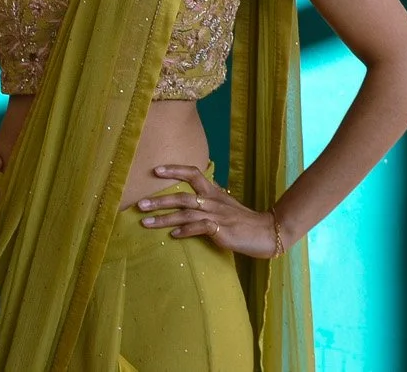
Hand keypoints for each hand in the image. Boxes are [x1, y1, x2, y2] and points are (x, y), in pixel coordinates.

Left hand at [133, 164, 288, 257]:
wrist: (268, 232)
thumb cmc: (243, 221)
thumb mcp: (225, 205)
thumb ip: (207, 201)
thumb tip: (189, 201)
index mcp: (213, 192)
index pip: (193, 173)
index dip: (174, 170)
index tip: (155, 170)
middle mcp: (213, 201)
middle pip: (182, 196)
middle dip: (158, 200)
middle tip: (139, 204)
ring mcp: (217, 215)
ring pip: (185, 213)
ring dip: (163, 218)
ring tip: (145, 222)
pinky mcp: (221, 230)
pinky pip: (199, 228)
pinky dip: (185, 231)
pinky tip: (173, 236)